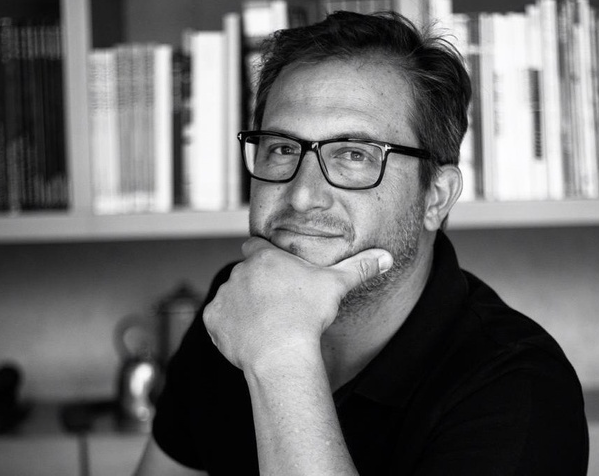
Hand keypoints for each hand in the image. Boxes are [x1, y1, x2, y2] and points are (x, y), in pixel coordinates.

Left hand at [202, 237, 392, 371]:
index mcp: (264, 258)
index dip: (264, 258)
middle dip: (256, 286)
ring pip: (232, 296)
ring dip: (242, 306)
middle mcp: (238, 272)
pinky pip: (219, 320)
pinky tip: (250, 337)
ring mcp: (224, 296)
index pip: (255, 246)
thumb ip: (359, 267)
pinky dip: (230, 327)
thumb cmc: (308, 315)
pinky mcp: (213, 320)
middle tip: (276, 305)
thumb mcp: (336, 285)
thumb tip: (385, 257)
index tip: (276, 273)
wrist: (281, 351)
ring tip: (264, 324)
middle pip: (244, 274)